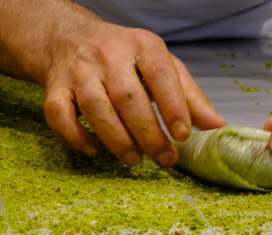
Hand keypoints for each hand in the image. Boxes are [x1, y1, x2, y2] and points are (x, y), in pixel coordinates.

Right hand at [43, 21, 225, 166]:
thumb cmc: (126, 58)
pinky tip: (93, 151)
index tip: (183, 135)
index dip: (174, 106)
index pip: (161, 74)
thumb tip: (217, 127)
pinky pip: (59, 114)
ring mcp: (78, 71)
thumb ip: (190, 96)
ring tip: (134, 159)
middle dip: (148, 134)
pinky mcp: (55, 87)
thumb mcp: (163, 66)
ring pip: (95, 108)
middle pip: (127, 98)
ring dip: (117, 140)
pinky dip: (75, 137)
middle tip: (164, 158)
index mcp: (142, 45)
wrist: (70, 39)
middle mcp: (108, 54)